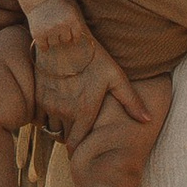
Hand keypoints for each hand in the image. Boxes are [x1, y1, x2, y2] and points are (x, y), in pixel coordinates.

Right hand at [29, 10, 148, 136]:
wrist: (62, 37)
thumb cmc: (93, 55)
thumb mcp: (115, 76)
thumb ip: (131, 101)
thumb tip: (147, 120)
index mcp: (84, 111)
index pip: (76, 144)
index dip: (79, 149)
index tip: (84, 148)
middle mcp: (65, 112)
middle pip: (64, 138)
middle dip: (71, 138)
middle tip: (79, 135)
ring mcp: (49, 105)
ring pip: (51, 128)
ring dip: (59, 128)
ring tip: (69, 122)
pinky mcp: (39, 96)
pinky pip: (40, 118)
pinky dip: (47, 118)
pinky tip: (57, 110)